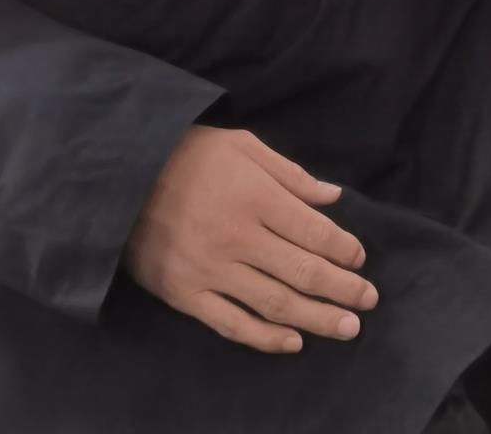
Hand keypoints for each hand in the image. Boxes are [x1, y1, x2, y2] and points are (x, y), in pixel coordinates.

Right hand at [125, 126, 376, 354]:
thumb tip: (332, 197)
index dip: (342, 248)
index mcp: (254, 196)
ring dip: (316, 318)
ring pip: (274, 304)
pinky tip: (294, 342)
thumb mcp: (242, 146)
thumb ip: (290, 173)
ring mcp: (210, 270)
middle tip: (368, 302)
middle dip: (341, 289)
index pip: (312, 231)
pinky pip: (232, 324)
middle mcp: (237, 237)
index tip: (359, 259)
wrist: (122, 177)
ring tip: (347, 328)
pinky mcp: (186, 295)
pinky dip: (265, 338)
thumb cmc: (189, 155)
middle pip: (301, 271)